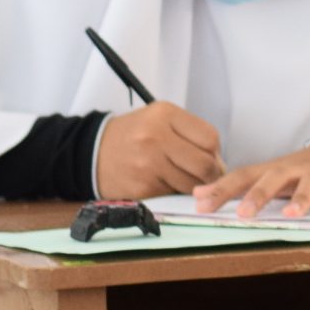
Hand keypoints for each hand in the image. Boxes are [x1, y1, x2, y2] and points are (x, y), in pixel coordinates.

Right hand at [95, 101, 224, 198]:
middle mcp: (155, 138)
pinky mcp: (141, 188)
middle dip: (212, 173)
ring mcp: (148, 165)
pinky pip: (173, 194)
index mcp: (164, 115)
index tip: (212, 156)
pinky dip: (175, 192)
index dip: (215, 151)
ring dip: (195, 185)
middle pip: (204, 163)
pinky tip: (166, 184)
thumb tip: (218, 161)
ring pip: (191, 183)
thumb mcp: (159, 118)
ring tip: (185, 179)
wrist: (90, 153)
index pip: (210, 137)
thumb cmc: (132, 135)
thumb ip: (190, 133)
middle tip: (208, 175)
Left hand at [192, 138, 309, 219]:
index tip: (200, 205)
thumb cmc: (306, 170)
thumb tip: (196, 194)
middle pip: (276, 178)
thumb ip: (239, 185)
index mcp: (277, 170)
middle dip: (258, 195)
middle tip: (242, 215)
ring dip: (303, 198)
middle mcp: (299, 169)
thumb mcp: (274, 174)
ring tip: (293, 214)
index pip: (245, 176)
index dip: (223, 190)